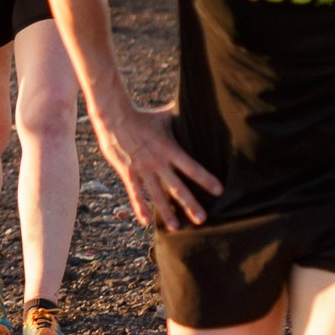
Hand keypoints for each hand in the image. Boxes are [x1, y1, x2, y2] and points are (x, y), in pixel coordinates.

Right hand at [98, 105, 220, 228]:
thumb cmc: (142, 116)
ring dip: (166, 212)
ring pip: (156, 195)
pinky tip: (146, 222)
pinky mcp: (128, 173)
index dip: (206, 179)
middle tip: (202, 219)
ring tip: (175, 227)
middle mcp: (157, 163)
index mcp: (169, 149)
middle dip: (189, 204)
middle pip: (176, 187)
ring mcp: (142, 170)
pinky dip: (140, 208)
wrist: (115, 118)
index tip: (219, 190)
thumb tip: (198, 107)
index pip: (191, 167)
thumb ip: (181, 117)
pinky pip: (135, 194)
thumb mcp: (164, 116)